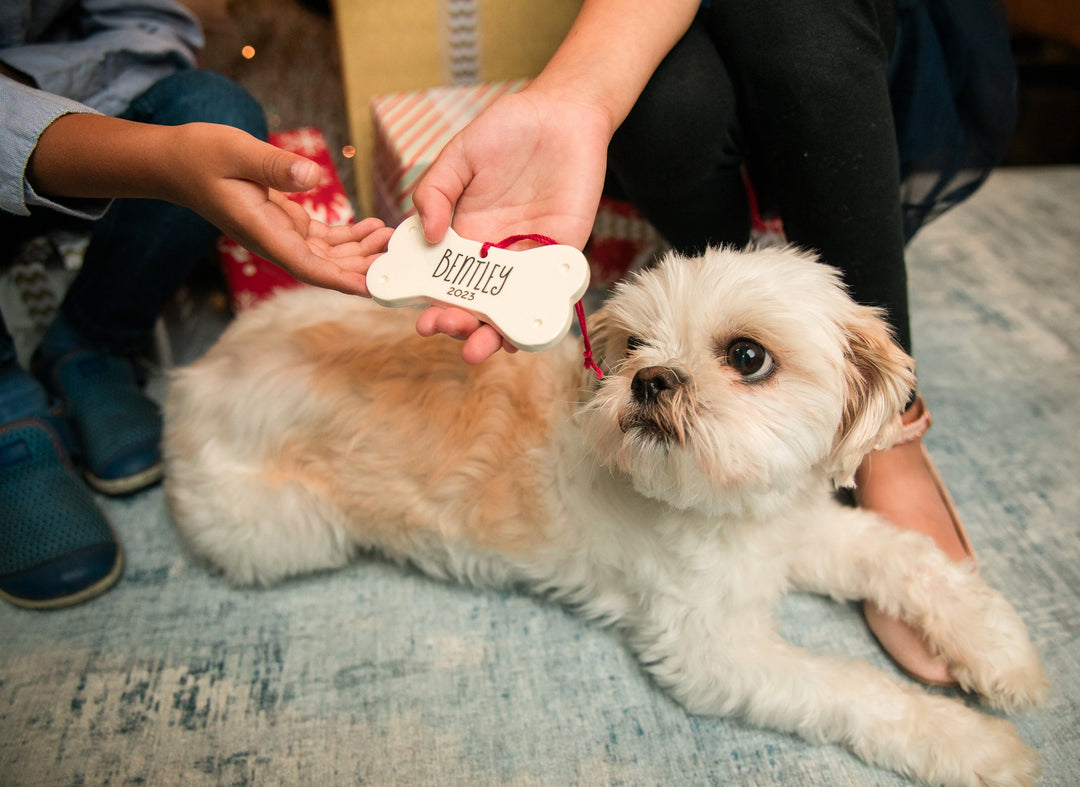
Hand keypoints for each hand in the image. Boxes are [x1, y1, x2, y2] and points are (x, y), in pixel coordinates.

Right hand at [169, 124, 393, 295]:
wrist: (175, 161)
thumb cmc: (201, 155)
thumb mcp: (238, 151)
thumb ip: (275, 166)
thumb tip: (313, 177)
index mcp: (263, 233)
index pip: (309, 267)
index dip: (342, 281)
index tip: (374, 289)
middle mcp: (274, 241)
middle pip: (326, 268)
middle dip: (363, 268)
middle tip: (398, 258)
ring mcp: (280, 234)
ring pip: (328, 255)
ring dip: (360, 252)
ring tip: (391, 238)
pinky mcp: (284, 222)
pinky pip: (322, 238)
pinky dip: (347, 236)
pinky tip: (371, 227)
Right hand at [412, 88, 611, 362]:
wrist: (563, 113)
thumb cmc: (508, 129)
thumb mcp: (458, 156)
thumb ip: (434, 191)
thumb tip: (426, 233)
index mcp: (465, 236)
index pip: (444, 281)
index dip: (431, 303)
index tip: (420, 318)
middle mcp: (495, 255)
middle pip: (474, 303)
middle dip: (458, 324)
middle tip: (445, 328)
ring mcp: (529, 257)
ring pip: (510, 308)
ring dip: (493, 334)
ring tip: (478, 346)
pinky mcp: (562, 253)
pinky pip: (550, 292)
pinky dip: (539, 316)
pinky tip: (523, 334)